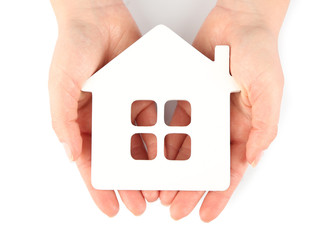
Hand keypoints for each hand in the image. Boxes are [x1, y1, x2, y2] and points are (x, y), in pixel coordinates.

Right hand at [49, 0, 157, 216]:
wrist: (99, 16)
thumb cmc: (74, 47)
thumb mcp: (61, 86)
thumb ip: (64, 121)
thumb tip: (72, 155)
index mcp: (81, 122)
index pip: (90, 163)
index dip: (99, 188)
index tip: (111, 208)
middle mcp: (103, 119)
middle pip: (116, 160)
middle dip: (127, 184)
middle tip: (141, 205)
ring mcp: (123, 109)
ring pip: (137, 146)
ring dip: (146, 167)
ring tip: (157, 188)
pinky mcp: (141, 96)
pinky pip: (152, 123)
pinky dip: (158, 140)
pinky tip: (166, 157)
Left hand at [160, 0, 288, 221]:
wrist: (237, 20)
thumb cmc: (258, 51)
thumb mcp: (269, 90)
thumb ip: (264, 126)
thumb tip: (252, 159)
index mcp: (244, 127)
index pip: (230, 170)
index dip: (218, 194)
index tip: (204, 213)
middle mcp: (223, 124)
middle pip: (205, 165)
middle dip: (190, 190)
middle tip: (173, 208)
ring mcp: (205, 112)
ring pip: (186, 149)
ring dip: (174, 170)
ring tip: (159, 190)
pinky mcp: (188, 97)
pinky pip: (175, 124)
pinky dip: (165, 142)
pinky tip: (154, 158)